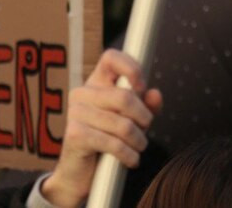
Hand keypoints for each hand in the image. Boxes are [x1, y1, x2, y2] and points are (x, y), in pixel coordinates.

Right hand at [41, 49, 162, 207]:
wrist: (78, 173)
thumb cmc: (105, 142)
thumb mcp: (129, 122)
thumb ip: (144, 107)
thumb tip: (155, 94)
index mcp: (95, 84)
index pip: (111, 58)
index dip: (131, 68)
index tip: (141, 87)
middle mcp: (82, 93)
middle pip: (125, 97)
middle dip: (143, 119)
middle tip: (143, 131)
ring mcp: (75, 113)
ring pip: (124, 125)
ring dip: (139, 142)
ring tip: (136, 148)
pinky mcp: (75, 134)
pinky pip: (114, 143)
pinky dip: (129, 156)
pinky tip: (129, 160)